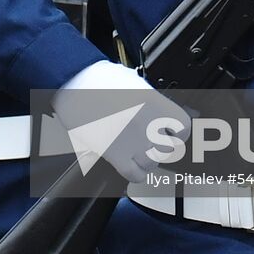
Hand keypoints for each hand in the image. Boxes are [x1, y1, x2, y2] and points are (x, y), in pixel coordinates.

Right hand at [54, 61, 190, 183]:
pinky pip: (135, 175)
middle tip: (149, 141)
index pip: (183, 128)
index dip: (178, 132)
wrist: (70, 81)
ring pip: (152, 163)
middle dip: (160, 146)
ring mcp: (131, 140)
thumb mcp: (133, 82)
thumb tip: (167, 114)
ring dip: (146, 159)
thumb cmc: (98, 78)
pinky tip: (128, 163)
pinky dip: (134, 173)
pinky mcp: (114, 153)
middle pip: (168, 148)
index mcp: (154, 102)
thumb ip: (152, 100)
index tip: (172, 133)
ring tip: (135, 150)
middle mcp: (146, 122)